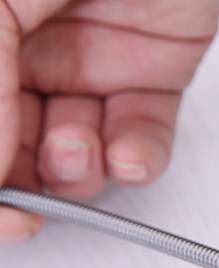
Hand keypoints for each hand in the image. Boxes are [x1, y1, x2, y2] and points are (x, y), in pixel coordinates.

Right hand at [0, 0, 218, 241]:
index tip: (3, 216)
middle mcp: (17, 45)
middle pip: (11, 147)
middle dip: (22, 186)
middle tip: (31, 206)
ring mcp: (82, 61)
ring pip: (72, 156)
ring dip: (75, 173)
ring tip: (79, 149)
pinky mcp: (148, 72)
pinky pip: (141, 137)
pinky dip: (136, 160)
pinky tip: (125, 154)